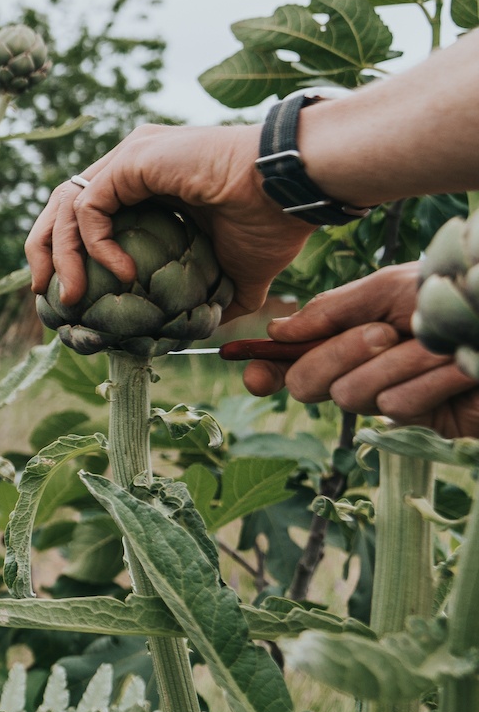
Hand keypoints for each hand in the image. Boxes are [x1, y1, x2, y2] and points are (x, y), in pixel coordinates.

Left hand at [23, 122, 308, 318]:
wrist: (293, 193)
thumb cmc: (273, 225)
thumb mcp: (235, 272)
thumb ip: (211, 295)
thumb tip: (200, 327)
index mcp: (147, 183)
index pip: (85, 215)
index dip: (66, 255)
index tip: (66, 297)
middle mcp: (131, 164)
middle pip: (60, 206)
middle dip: (44, 252)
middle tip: (47, 298)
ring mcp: (130, 157)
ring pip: (66, 205)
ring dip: (61, 256)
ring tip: (72, 299)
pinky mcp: (132, 159)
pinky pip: (91, 206)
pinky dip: (95, 243)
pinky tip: (123, 273)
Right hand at [246, 264, 478, 433]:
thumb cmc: (449, 296)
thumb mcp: (387, 289)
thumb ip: (330, 310)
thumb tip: (276, 331)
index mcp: (344, 336)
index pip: (289, 360)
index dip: (264, 370)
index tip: (255, 375)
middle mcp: (358, 369)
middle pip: (305, 383)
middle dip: (338, 354)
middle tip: (385, 334)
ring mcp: (385, 397)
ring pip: (348, 395)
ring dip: (396, 366)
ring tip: (436, 346)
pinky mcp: (417, 422)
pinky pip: (394, 408)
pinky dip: (426, 384)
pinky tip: (456, 369)